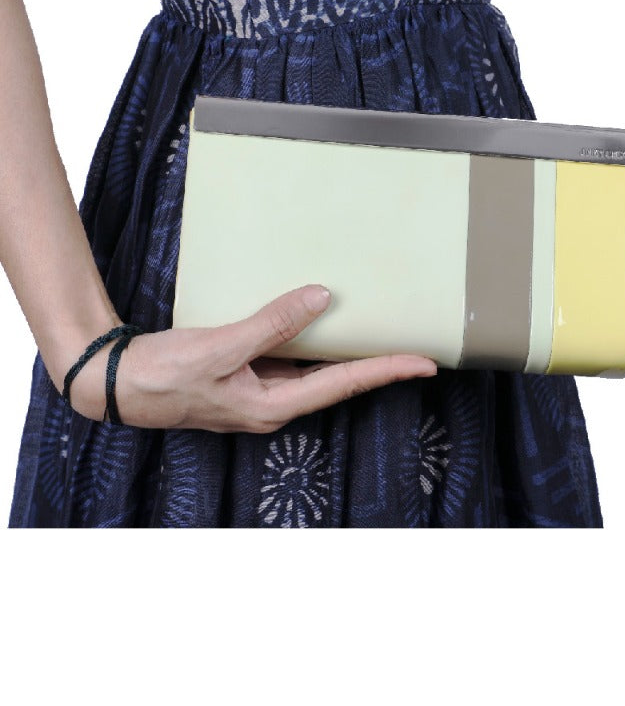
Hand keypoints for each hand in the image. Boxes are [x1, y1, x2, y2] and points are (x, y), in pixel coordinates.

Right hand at [67, 284, 437, 432]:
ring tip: (381, 331)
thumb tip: (321, 299)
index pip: (345, 385)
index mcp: (273, 406)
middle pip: (339, 381)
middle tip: (417, 347)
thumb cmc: (164, 374)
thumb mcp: (222, 346)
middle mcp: (273, 404)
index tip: (424, 362)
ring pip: (316, 369)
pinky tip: (320, 322)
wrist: (119, 384)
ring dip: (347, 352)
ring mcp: (260, 392)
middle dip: (378, 364)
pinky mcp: (245, 377)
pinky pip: (291, 359)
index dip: (387, 371)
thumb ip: (273, 324)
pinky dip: (312, 341)